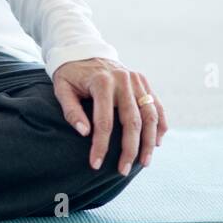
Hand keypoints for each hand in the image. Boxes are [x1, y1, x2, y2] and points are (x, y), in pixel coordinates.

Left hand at [52, 58, 167, 176]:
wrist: (83, 51)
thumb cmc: (70, 74)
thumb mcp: (62, 88)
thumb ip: (71, 110)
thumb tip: (84, 133)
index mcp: (101, 82)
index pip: (104, 121)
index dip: (101, 145)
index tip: (95, 164)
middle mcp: (123, 80)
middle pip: (132, 121)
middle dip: (129, 150)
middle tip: (123, 171)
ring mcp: (137, 80)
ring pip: (150, 116)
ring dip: (149, 142)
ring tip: (144, 163)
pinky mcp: (144, 81)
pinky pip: (157, 106)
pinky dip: (160, 125)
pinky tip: (157, 143)